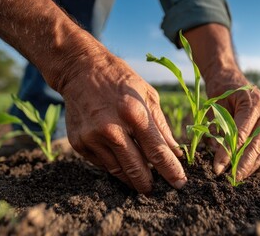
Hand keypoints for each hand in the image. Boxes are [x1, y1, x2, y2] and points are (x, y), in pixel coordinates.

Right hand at [60, 55, 186, 193]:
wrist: (80, 70)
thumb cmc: (120, 80)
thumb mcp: (148, 95)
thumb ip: (161, 126)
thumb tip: (175, 152)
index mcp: (134, 113)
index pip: (157, 151)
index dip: (170, 170)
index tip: (180, 183)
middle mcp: (112, 128)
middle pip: (136, 168)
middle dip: (149, 183)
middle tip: (156, 189)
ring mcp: (93, 137)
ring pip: (118, 170)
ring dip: (132, 178)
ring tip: (141, 180)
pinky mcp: (79, 143)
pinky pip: (102, 164)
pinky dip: (114, 165)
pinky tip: (121, 159)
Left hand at [205, 68, 259, 180]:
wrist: (230, 77)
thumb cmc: (221, 90)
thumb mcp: (214, 106)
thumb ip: (216, 128)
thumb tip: (216, 152)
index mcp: (253, 103)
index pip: (240, 135)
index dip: (228, 153)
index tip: (217, 168)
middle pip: (257, 145)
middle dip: (243, 165)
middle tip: (231, 179)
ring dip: (253, 166)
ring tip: (239, 177)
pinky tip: (254, 171)